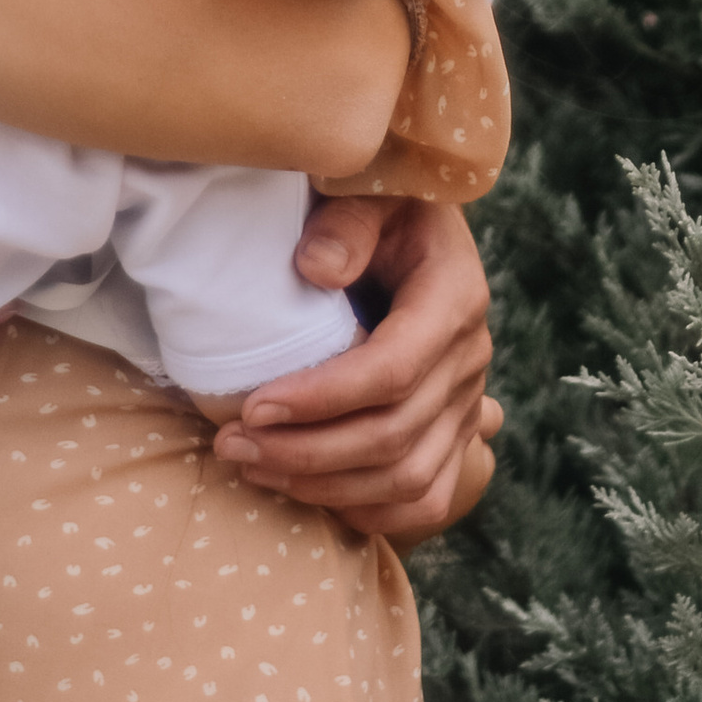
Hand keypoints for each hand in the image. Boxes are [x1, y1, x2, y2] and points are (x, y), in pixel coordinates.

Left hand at [212, 196, 494, 537]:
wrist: (413, 222)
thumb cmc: (378, 202)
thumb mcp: (365, 192)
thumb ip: (345, 224)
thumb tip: (317, 269)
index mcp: (453, 296)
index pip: (392, 369)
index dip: (323, 398)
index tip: (254, 408)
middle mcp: (469, 358)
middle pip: (395, 435)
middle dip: (308, 451)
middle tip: (232, 446)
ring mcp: (468, 401)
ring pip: (410, 478)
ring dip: (328, 485)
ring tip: (253, 467)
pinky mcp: (456, 429)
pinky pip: (428, 495)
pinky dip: (372, 510)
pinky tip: (309, 493)